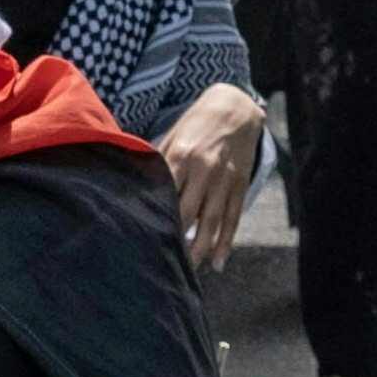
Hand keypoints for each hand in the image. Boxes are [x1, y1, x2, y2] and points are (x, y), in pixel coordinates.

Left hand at [161, 85, 264, 272]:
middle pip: (188, 213)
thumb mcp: (173, 135)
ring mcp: (224, 179)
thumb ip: (157, 160)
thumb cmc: (197, 122)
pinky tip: (219, 261)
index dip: (156, 218)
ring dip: (202, 248)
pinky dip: (227, 241)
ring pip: (213, 221)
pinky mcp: (240, 184)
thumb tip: (135, 183)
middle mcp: (204, 169)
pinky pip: (234, 218)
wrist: (236, 106)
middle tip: (164, 262)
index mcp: (181, 155)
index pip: (166, 194)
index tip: (144, 239)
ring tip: (191, 270)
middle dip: (177, 240)